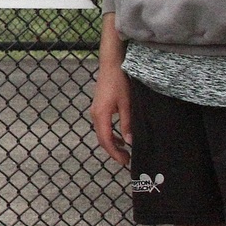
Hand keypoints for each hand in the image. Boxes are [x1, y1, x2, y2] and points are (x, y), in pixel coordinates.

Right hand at [90, 13, 131, 165]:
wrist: (111, 64)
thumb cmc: (120, 82)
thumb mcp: (127, 104)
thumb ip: (127, 124)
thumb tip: (130, 141)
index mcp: (101, 115)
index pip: (106, 140)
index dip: (115, 153)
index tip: (125, 162)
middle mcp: (95, 114)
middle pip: (102, 139)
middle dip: (113, 151)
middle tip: (126, 160)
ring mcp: (95, 110)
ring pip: (102, 132)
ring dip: (112, 143)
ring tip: (125, 151)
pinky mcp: (98, 107)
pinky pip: (102, 125)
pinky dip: (110, 134)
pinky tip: (120, 136)